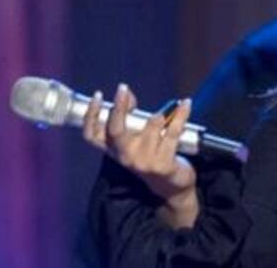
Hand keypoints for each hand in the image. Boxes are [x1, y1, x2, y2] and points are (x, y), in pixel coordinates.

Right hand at [82, 84, 198, 226]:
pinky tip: (186, 104)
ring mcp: (144, 161)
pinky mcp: (164, 164)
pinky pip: (173, 131)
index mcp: (115, 151)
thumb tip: (127, 94)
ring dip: (163, 112)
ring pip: (152, 125)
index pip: (92, 135)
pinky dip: (181, 115)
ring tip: (173, 105)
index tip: (98, 96)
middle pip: (115, 130)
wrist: (171, 187)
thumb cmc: (152, 157)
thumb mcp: (136, 140)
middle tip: (122, 89)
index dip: (90, 115)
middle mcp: (126, 157)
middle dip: (119, 107)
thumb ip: (130, 118)